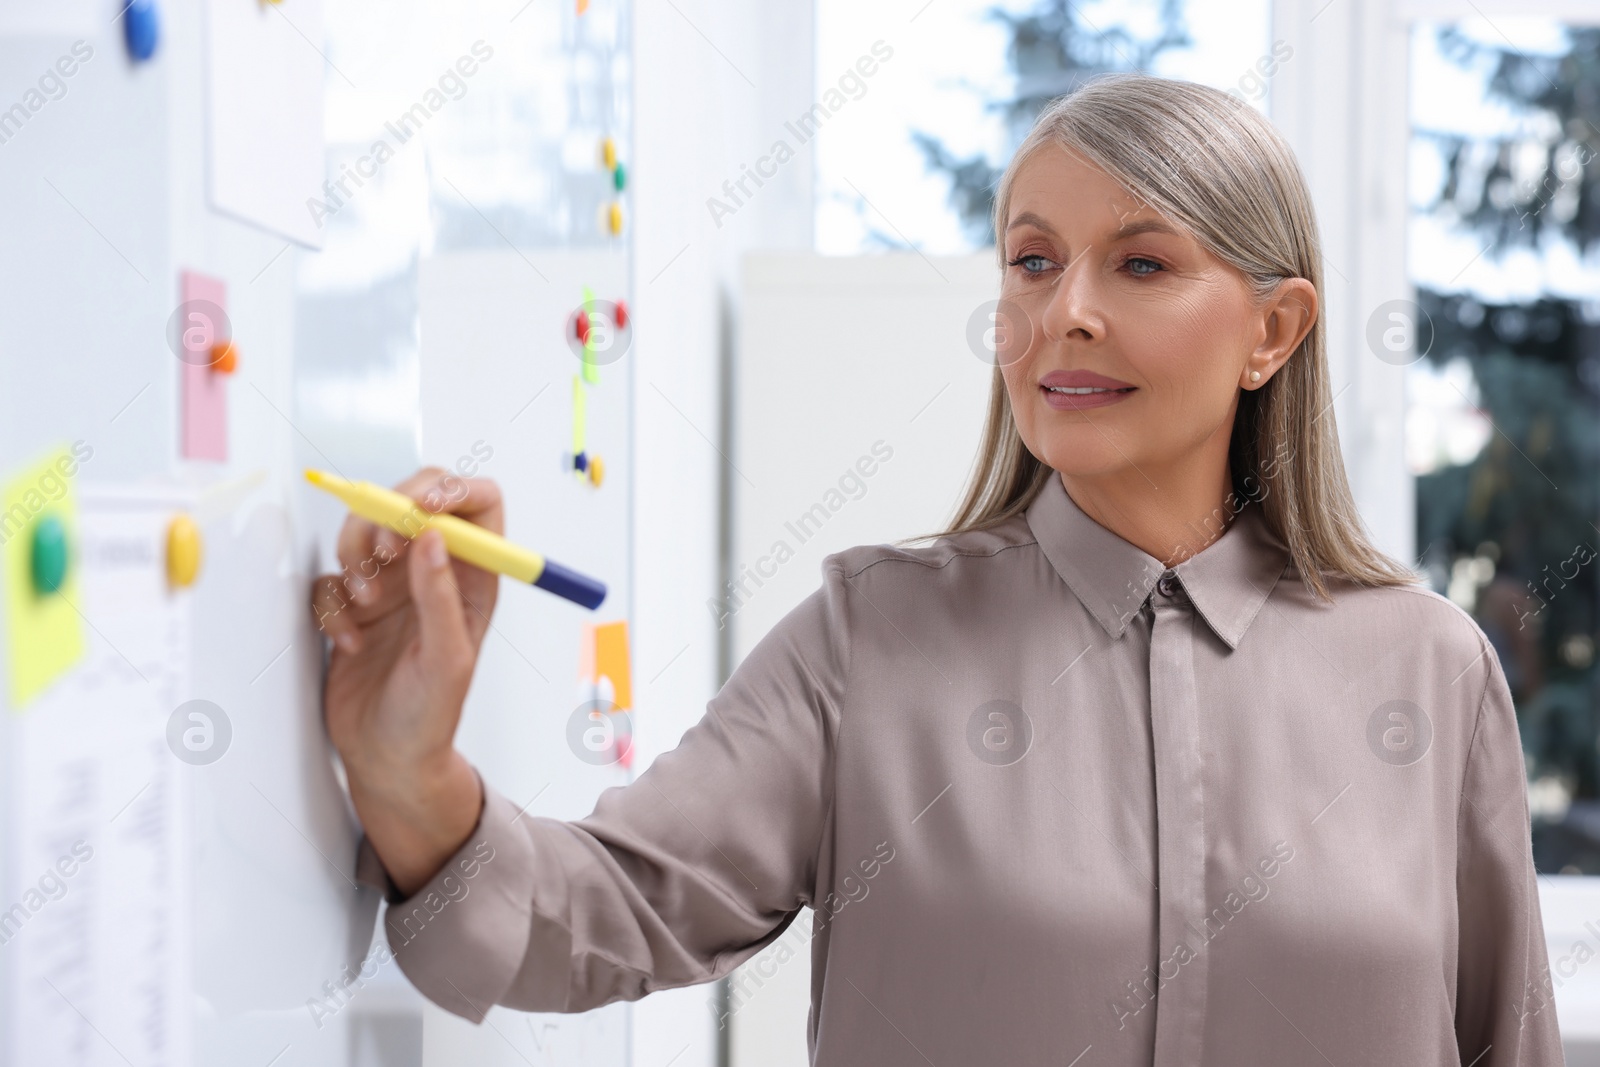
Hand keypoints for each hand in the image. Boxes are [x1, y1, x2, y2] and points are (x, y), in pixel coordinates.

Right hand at [311, 467, 499, 894]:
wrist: (387, 761)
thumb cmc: (430, 718)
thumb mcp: (446, 659)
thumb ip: (441, 596)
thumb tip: (436, 535)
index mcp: (475, 579)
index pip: (477, 503)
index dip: (451, 489)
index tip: (420, 507)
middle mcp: (436, 574)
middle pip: (414, 501)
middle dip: (388, 515)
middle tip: (382, 553)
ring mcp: (393, 587)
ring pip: (366, 531)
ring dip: (356, 558)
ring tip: (365, 607)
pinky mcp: (353, 606)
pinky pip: (331, 578)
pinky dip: (332, 605)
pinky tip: (349, 642)